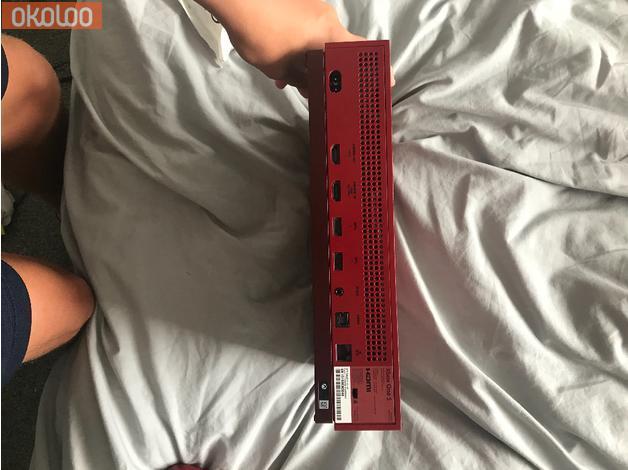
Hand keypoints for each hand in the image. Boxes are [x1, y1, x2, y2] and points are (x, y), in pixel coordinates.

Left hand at [195, 0, 370, 94]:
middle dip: (324, 71)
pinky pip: (306, 27)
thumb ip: (299, 79)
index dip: (376, 69)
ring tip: (283, 74)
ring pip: (317, 39)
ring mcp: (313, 7)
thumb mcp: (279, 68)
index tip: (385, 81)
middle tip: (308, 88)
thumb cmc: (260, 33)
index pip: (362, 53)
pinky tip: (278, 55)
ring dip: (306, 59)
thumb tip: (309, 87)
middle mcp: (327, 18)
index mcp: (330, 34)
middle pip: (336, 49)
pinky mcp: (299, 2)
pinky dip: (297, 43)